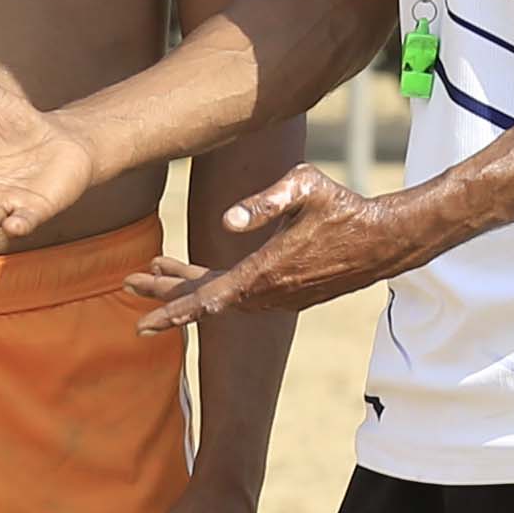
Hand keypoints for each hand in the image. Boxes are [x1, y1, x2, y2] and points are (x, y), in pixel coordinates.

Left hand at [124, 164, 441, 331]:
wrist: (387, 239)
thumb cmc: (344, 207)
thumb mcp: (305, 188)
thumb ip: (265, 201)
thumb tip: (225, 222)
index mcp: (265, 273)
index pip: (208, 299)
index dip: (173, 309)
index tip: (142, 324)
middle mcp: (269, 293)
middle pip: (205, 300)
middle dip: (165, 294)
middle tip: (127, 285)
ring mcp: (279, 297)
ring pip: (222, 297)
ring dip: (187, 287)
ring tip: (153, 270)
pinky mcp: (288, 294)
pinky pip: (240, 295)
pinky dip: (213, 287)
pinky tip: (198, 275)